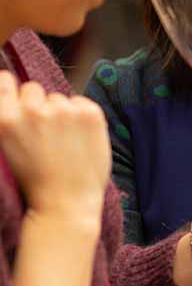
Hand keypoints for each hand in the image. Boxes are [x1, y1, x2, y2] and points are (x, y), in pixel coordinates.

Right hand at [0, 72, 110, 218]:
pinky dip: (80, 116)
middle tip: (43, 133)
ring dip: (60, 113)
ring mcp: (63, 110)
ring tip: (62, 143)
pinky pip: (80, 102)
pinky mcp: (89, 113)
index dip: (12, 91)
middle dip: (37, 105)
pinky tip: (78, 140)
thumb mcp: (6, 148)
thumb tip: (14, 95)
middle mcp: (32, 110)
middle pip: (33, 88)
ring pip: (58, 98)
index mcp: (5, 119)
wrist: (66, 204)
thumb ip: (10, 119)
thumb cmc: (34, 182)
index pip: (5, 81)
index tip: (17, 103)